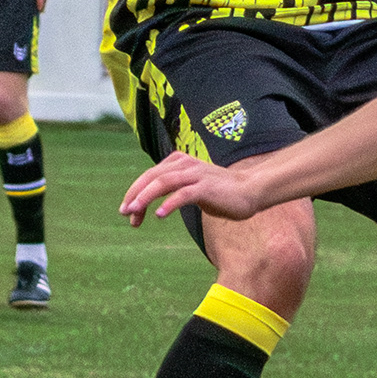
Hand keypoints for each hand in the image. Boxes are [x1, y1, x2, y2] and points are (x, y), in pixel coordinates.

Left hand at [119, 153, 257, 227]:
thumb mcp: (193, 186)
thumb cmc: (221, 192)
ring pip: (164, 182)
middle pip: (153, 177)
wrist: (251, 191)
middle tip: (124, 212)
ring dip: (145, 197)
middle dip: (135, 195)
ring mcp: (197, 175)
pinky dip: (169, 204)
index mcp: (180, 162)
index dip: (135, 192)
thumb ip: (174, 187)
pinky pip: (183, 194)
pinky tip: (159, 215)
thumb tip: (151, 199)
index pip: (150, 175)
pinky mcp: (207, 187)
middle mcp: (186, 164)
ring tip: (134, 212)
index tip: (127, 211)